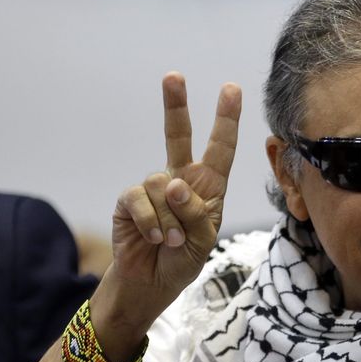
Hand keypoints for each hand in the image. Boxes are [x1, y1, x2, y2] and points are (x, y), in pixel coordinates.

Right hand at [92, 72, 241, 358]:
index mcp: (207, 188)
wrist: (149, 285)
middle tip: (173, 76)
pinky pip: (139, 199)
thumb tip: (174, 184)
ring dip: (170, 218)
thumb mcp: (202, 241)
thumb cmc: (181, 262)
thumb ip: (195, 213)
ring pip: (162, 184)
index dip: (226, 120)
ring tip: (170, 241)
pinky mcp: (129, 201)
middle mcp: (180, 181)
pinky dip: (150, 221)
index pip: (219, 150)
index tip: (231, 88)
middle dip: (175, 105)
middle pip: (177, 136)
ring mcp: (152, 190)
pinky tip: (153, 238)